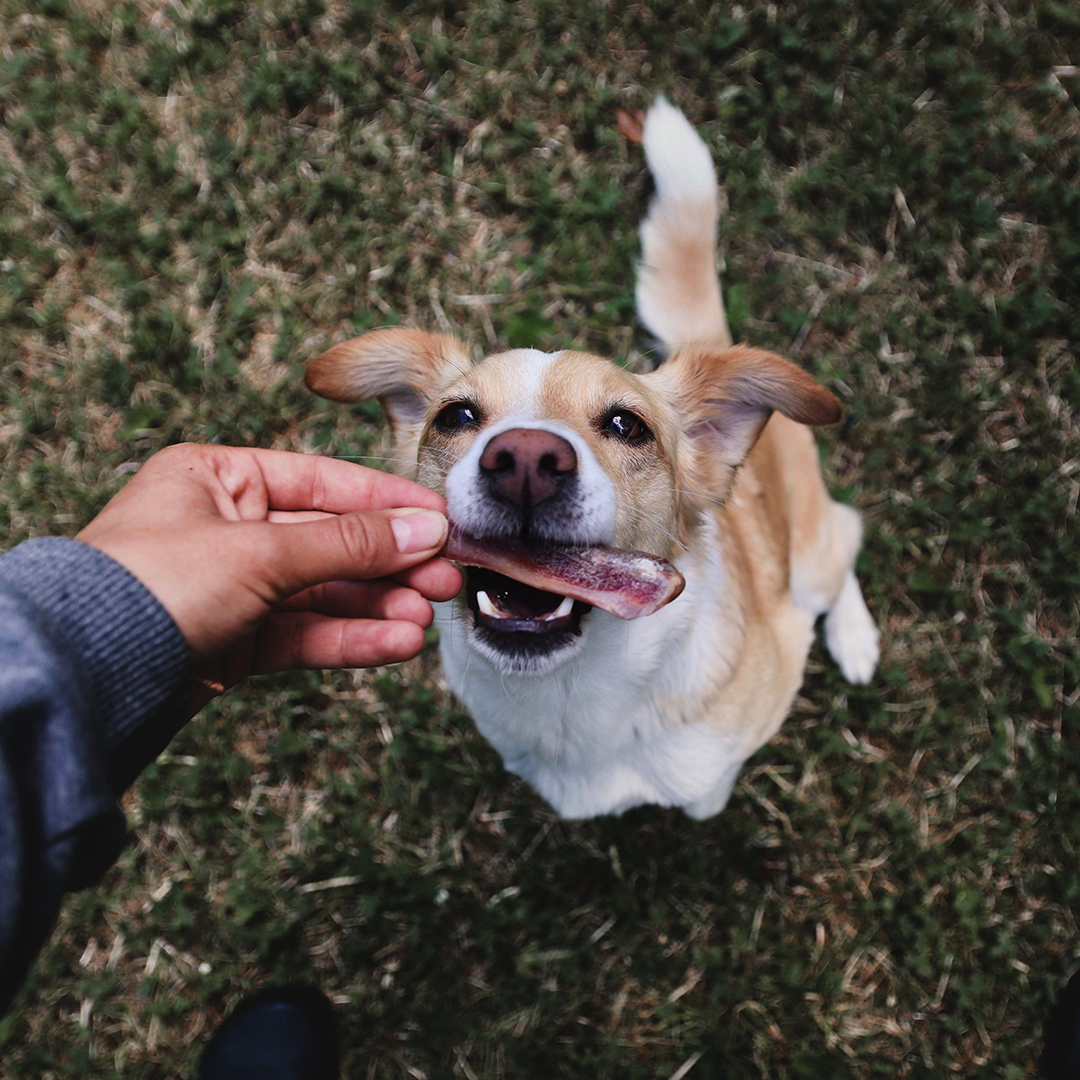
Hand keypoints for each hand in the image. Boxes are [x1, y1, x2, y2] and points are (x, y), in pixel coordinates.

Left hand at [77, 444, 461, 703]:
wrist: (82, 677)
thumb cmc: (148, 585)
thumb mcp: (260, 550)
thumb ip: (348, 543)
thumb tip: (425, 530)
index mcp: (217, 478)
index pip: (323, 481)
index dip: (386, 503)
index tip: (440, 520)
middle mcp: (226, 527)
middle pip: (330, 540)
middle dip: (390, 562)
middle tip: (445, 578)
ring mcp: (232, 586)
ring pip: (323, 592)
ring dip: (377, 605)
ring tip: (425, 619)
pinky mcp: (235, 640)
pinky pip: (305, 633)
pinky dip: (350, 638)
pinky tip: (395, 643)